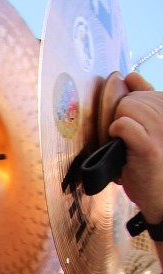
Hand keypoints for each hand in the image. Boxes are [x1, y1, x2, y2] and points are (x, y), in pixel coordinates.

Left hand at [109, 73, 162, 222]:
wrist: (162, 196)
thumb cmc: (151, 163)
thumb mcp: (151, 127)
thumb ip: (144, 100)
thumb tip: (130, 75)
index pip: (142, 89)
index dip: (129, 109)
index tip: (133, 130)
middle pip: (131, 98)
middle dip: (121, 118)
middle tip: (129, 141)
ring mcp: (162, 129)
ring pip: (125, 108)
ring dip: (118, 127)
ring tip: (127, 145)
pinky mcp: (149, 146)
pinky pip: (122, 125)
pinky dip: (116, 134)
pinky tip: (122, 146)